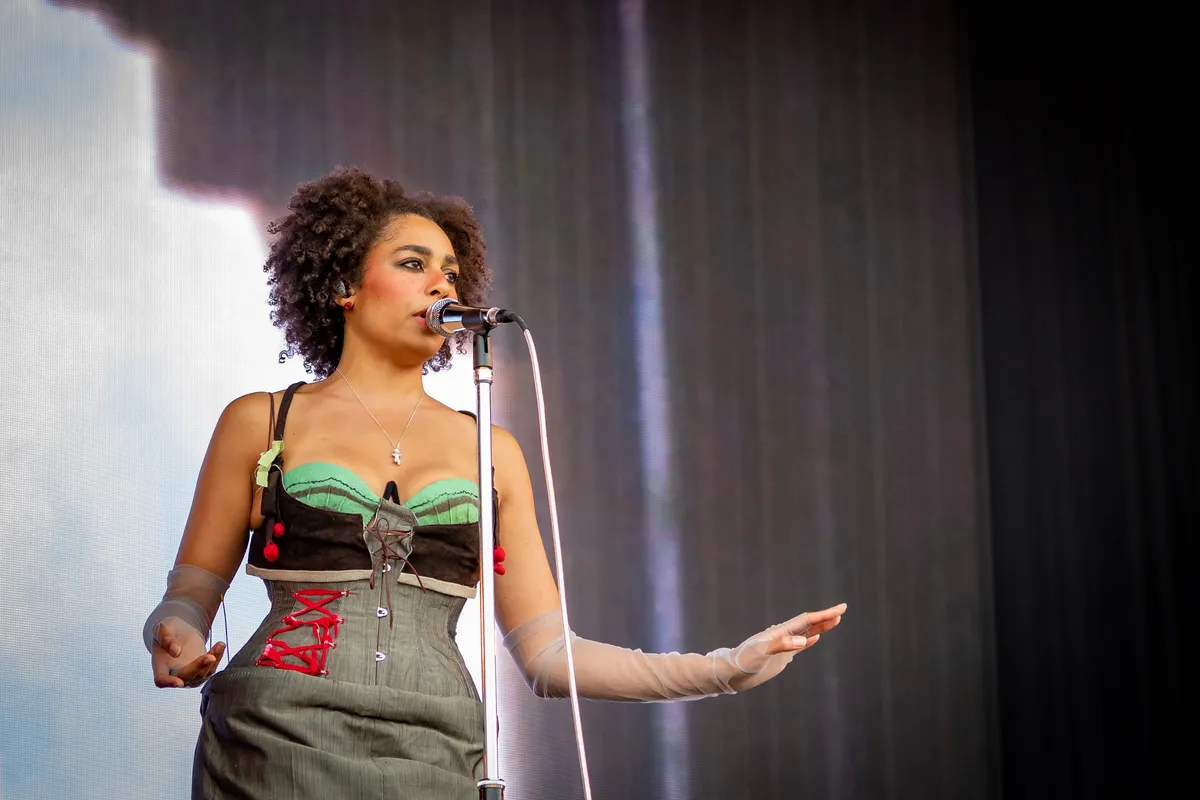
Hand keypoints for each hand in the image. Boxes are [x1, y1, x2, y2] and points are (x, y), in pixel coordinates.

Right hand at [151, 617, 225, 687]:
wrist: (180, 630)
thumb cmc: (167, 629)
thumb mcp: (162, 628)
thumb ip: (165, 638)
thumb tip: (176, 651)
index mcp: (160, 666)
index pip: (161, 680)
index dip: (169, 683)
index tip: (179, 683)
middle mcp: (174, 674)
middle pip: (186, 677)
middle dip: (198, 668)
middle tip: (210, 657)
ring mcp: (190, 673)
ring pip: (202, 674)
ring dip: (212, 662)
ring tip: (219, 645)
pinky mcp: (202, 669)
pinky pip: (211, 668)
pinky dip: (218, 658)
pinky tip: (221, 646)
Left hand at [725, 602, 845, 691]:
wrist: (731, 672)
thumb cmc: (743, 662)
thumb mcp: (761, 653)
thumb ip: (782, 645)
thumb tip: (805, 640)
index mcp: (780, 632)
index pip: (807, 621)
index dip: (824, 615)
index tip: (840, 609)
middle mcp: (782, 635)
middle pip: (808, 623)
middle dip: (826, 617)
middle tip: (842, 610)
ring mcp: (782, 645)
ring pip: (805, 633)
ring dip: (820, 627)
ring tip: (834, 620)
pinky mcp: (780, 656)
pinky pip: (798, 646)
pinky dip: (809, 641)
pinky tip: (815, 639)